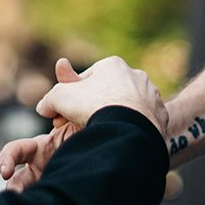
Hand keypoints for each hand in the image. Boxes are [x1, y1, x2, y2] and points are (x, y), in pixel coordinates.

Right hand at [0, 57, 166, 190]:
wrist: (129, 128)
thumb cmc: (94, 107)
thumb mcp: (60, 97)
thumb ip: (49, 99)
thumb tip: (44, 106)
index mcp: (113, 65)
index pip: (86, 81)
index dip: (71, 99)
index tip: (62, 117)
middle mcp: (135, 76)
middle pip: (106, 94)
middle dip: (90, 109)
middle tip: (77, 127)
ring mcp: (151, 96)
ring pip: (125, 109)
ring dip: (112, 119)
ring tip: (98, 135)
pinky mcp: (161, 116)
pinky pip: (141, 123)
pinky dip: (129, 130)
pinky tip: (118, 140)